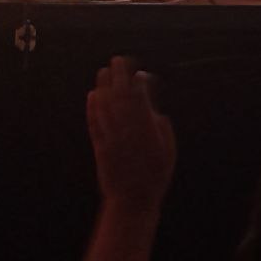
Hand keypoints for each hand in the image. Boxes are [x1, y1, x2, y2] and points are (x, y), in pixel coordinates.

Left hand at [87, 57, 175, 211]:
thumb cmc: (156, 174)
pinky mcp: (99, 145)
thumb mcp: (168, 148)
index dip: (138, 80)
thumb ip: (160, 125)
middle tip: (117, 60)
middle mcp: (125, 127)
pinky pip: (93, 121)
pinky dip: (92, 106)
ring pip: (104, 104)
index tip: (139, 72)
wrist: (132, 199)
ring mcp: (110, 135)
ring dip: (103, 85)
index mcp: (145, 126)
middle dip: (119, 75)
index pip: (139, 95)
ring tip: (103, 72)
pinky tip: (92, 95)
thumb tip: (152, 109)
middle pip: (119, 94)